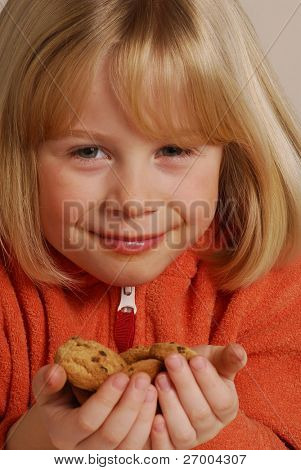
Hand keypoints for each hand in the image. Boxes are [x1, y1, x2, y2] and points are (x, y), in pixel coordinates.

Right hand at [32, 365, 156, 448]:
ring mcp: (105, 460)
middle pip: (111, 436)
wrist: (71, 416)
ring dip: (144, 416)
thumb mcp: (50, 386)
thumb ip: (48, 379)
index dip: (106, 399)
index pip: (86, 421)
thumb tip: (56, 373)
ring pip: (129, 447)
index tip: (122, 375)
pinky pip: (141, 451)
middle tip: (143, 378)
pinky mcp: (123, 458)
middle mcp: (83, 454)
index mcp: (63, 434)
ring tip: (152, 389)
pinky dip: (152, 430)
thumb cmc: (62, 396)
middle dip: (130, 404)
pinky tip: (158, 407)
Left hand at [149, 343, 246, 448]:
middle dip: (184, 385)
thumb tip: (239, 352)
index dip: (208, 380)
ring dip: (170, 405)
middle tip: (171, 360)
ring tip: (159, 378)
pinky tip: (154, 416)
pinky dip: (160, 436)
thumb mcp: (213, 358)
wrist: (172, 375)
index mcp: (227, 407)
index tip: (195, 359)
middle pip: (200, 414)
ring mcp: (191, 439)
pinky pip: (166, 449)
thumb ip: (227, 357)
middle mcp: (211, 428)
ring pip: (183, 432)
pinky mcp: (169, 447)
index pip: (222, 400)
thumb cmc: (194, 366)